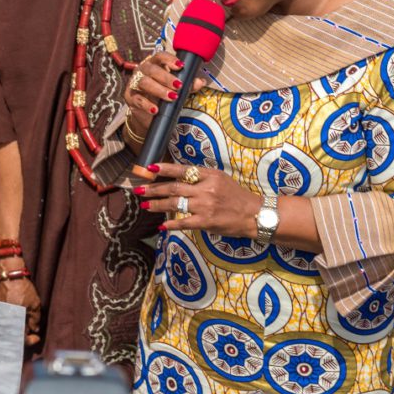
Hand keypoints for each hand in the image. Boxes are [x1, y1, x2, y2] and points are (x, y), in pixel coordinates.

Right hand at [0, 260, 41, 350]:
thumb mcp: (34, 303)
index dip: (30, 341)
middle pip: (11, 337)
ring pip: (4, 330)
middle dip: (21, 337)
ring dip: (14, 330)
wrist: (8, 275)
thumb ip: (35, 319)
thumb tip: (35, 330)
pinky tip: (14, 319)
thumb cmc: (23, 288)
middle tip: (30, 334)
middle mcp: (3, 321)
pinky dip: (7, 323)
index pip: (21, 339)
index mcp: (14, 321)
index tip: (36, 338)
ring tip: (22, 326)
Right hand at [123, 52, 206, 141]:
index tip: (180, 66)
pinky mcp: (129, 97)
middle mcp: (142, 71)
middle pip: (152, 69)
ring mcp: (134, 83)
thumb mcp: (176, 90)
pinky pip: (138, 99)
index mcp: (154, 64)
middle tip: (179, 86)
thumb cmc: (162, 97)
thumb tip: (200, 82)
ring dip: (159, 90)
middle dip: (166, 77)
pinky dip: (147, 105)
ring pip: (144, 82)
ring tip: (172, 97)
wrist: (149, 116)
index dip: (169, 59)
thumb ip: (188, 85)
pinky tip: (155, 110)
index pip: (159, 56)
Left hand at [135, 162, 260, 238]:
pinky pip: (183, 222)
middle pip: (173, 188)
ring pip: (174, 204)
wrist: (254, 214)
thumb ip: (201, 178)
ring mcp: (205, 206)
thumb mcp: (221, 179)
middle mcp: (206, 189)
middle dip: (153, 188)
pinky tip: (161, 225)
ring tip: (145, 205)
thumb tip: (178, 178)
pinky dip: (170, 224)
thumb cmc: (237, 196)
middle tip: (139, 189)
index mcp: (209, 175)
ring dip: (157, 204)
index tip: (150, 168)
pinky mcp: (205, 221)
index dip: (164, 168)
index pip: (182, 170)